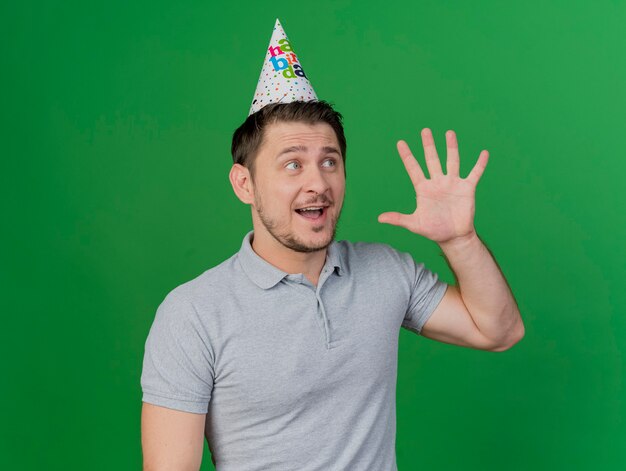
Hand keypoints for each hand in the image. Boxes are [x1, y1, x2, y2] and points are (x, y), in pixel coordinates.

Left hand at [378, 128, 488, 245]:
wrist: (453, 237)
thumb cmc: (433, 230)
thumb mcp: (414, 224)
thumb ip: (398, 219)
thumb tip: (380, 218)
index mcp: (423, 189)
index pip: (413, 168)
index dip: (407, 156)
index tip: (400, 142)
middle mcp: (437, 182)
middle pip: (432, 159)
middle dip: (428, 145)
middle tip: (425, 131)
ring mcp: (452, 184)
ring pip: (452, 161)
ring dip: (451, 148)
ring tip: (449, 133)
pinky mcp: (467, 189)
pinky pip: (475, 173)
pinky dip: (480, 164)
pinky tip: (484, 153)